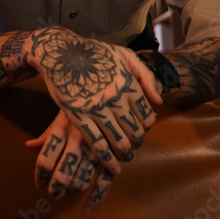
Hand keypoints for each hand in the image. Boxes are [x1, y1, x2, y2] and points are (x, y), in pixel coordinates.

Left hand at [25, 110, 114, 212]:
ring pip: (81, 180)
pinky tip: (87, 209)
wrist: (112, 89)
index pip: (44, 160)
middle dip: (55, 188)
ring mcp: (96, 148)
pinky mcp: (112, 154)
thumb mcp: (63, 113)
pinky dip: (95, 199)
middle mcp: (78, 140)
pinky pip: (104, 181)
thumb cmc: (82, 102)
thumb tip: (28, 146)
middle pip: (61, 174)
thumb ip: (47, 133)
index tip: (39, 183)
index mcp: (62, 128)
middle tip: (53, 192)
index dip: (39, 176)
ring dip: (71, 191)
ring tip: (66, 192)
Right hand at [27, 28, 162, 170]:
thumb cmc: (93, 52)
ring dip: (125, 153)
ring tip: (125, 157)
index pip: (147, 116)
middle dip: (137, 141)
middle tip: (134, 143)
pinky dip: (107, 159)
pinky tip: (113, 166)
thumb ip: (146, 76)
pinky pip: (97, 144)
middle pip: (135, 131)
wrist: (60, 52)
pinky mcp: (78, 117)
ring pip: (118, 141)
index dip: (148, 126)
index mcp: (128, 84)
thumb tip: (159, 101)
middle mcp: (115, 99)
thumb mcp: (124, 55)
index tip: (142, 127)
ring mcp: (96, 109)